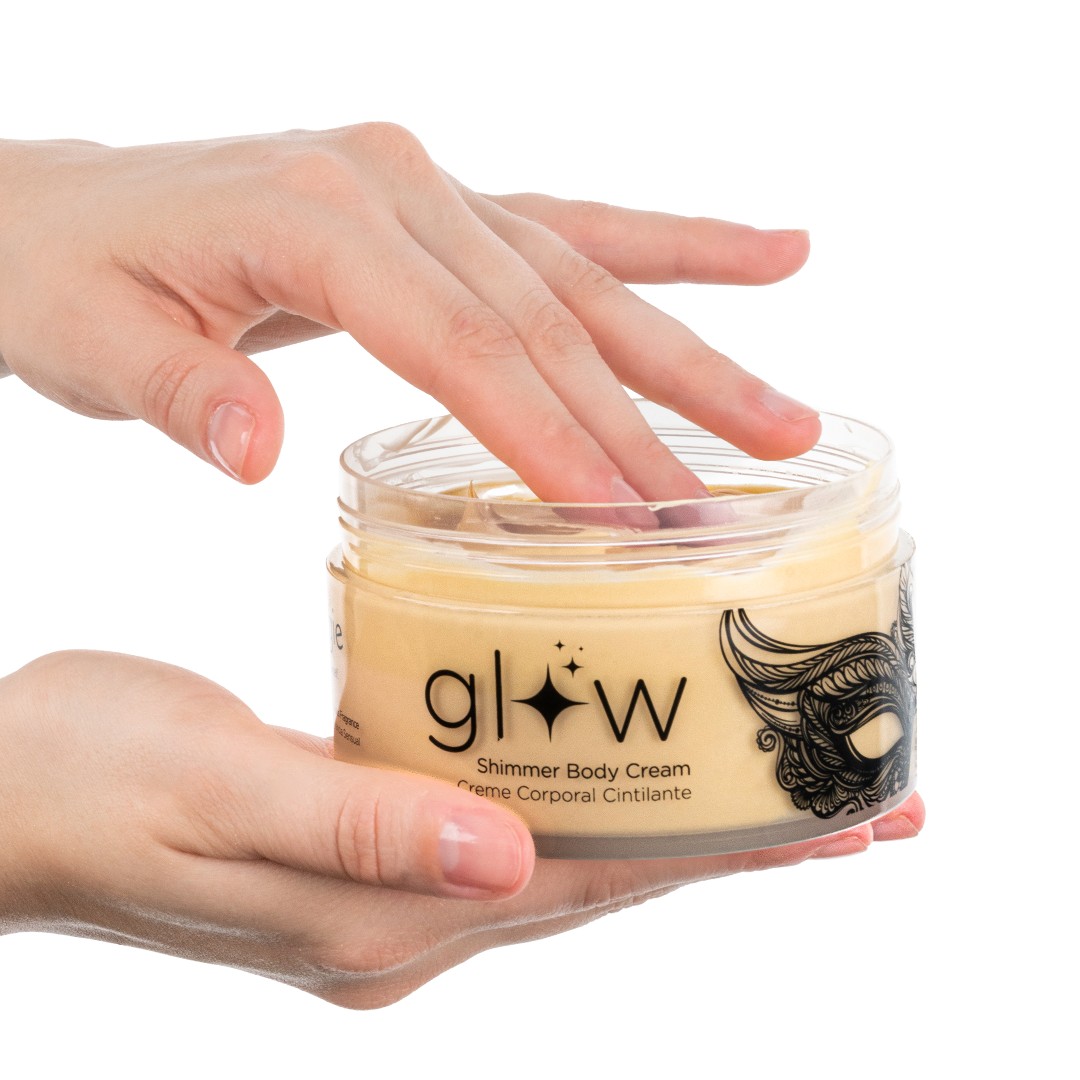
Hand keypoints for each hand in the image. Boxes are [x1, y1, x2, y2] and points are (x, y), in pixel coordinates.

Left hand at [0, 126, 817, 502]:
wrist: (61, 210)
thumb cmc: (76, 277)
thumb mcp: (98, 339)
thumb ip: (180, 388)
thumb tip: (258, 448)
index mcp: (318, 211)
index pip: (458, 340)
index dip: (543, 431)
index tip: (616, 517)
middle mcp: (396, 182)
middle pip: (546, 313)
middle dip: (643, 419)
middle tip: (728, 508)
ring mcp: (431, 186)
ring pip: (585, 275)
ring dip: (692, 352)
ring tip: (787, 423)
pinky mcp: (447, 207)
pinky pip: (577, 225)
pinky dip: (675, 246)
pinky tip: (770, 255)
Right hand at [0, 651, 922, 1007]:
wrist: (7, 792)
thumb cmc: (87, 777)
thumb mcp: (213, 788)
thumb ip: (359, 822)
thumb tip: (505, 854)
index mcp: (387, 914)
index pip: (600, 882)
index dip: (727, 852)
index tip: (843, 822)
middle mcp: (411, 913)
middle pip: (615, 876)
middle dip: (741, 841)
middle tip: (863, 802)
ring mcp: (396, 883)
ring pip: (578, 850)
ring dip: (682, 819)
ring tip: (784, 781)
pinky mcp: (375, 837)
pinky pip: (520, 818)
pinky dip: (597, 793)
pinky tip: (632, 756)